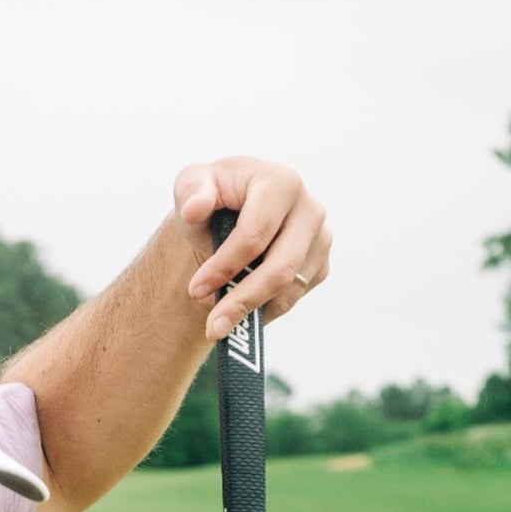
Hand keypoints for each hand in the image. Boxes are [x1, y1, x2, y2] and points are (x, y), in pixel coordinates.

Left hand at [173, 157, 330, 342]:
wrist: (231, 213)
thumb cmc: (212, 197)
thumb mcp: (192, 185)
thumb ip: (190, 192)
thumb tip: (194, 209)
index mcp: (281, 183)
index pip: (255, 235)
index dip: (225, 267)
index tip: (195, 290)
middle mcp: (310, 209)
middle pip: (281, 268)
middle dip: (243, 301)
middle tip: (212, 328)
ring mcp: (320, 239)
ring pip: (289, 291)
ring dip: (251, 312)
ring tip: (218, 322)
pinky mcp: (320, 264)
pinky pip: (293, 299)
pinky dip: (264, 310)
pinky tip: (240, 306)